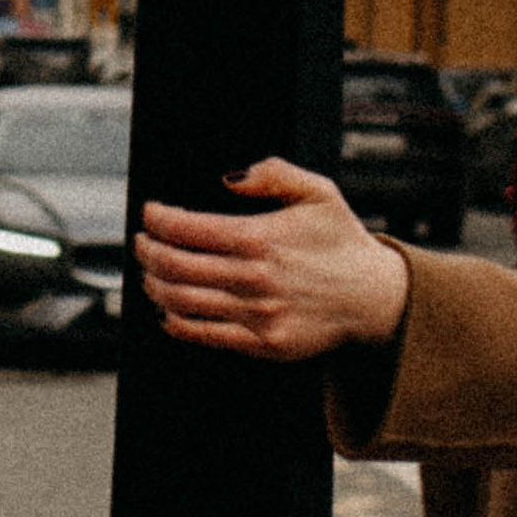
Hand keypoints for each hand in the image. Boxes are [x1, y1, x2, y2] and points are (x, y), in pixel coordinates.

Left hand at [137, 158, 411, 359]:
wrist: (374, 296)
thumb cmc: (342, 242)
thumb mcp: (319, 192)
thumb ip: (275, 173)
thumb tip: (231, 177)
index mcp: (263, 238)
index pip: (189, 229)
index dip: (159, 220)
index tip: (150, 213)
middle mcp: (255, 278)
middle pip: (176, 265)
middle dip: (148, 250)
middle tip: (142, 241)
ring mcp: (257, 314)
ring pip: (182, 300)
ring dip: (155, 284)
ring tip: (150, 272)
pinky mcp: (262, 343)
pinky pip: (204, 334)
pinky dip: (175, 322)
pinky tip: (166, 309)